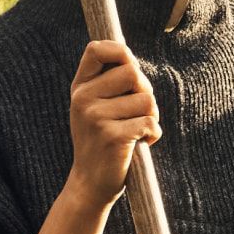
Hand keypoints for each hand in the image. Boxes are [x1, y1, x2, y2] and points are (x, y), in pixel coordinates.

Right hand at [67, 40, 161, 209]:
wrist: (90, 184)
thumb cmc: (101, 141)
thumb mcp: (94, 107)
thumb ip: (107, 81)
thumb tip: (128, 55)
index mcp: (80, 88)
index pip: (96, 49)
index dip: (120, 51)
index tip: (129, 67)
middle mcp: (83, 99)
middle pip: (133, 72)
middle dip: (145, 91)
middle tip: (137, 111)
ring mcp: (96, 118)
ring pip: (147, 100)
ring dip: (151, 116)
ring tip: (135, 131)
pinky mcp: (113, 137)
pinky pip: (151, 122)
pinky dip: (153, 134)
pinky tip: (138, 144)